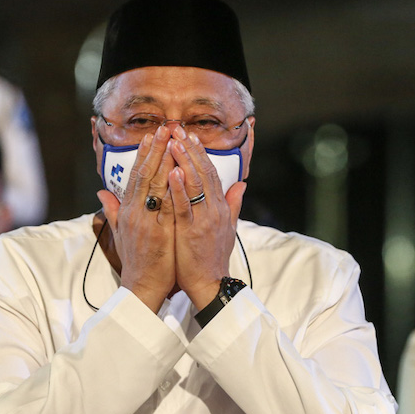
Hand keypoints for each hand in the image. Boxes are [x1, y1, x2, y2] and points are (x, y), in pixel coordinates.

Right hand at [96, 125, 176, 311]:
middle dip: (155, 149)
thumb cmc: (136, 261)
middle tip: (164, 128)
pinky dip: (171, 187)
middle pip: (144, 174)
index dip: (143, 155)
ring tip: (171, 140)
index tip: (150, 136)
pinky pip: (165, 205)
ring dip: (164, 160)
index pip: (135, 177)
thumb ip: (113, 211)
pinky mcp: (158, 232)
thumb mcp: (120, 233)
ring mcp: (146, 221)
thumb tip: (101, 193)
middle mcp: (134, 213)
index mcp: (127, 211)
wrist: (141, 287)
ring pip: (154, 185)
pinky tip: (177, 170)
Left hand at [168, 127, 245, 309]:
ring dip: (184, 161)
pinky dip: (179, 188)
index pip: (212, 174)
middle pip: (204, 173)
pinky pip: (185, 206)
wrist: (211, 284)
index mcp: (221, 208)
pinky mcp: (192, 231)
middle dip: (191, 150)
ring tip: (174, 142)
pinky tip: (172, 172)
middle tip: (178, 129)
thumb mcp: (228, 228)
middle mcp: (215, 210)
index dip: (201, 154)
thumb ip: (233, 204)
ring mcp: (204, 220)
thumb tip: (242, 184)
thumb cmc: (213, 258)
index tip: (190, 136)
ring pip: (195, 184)